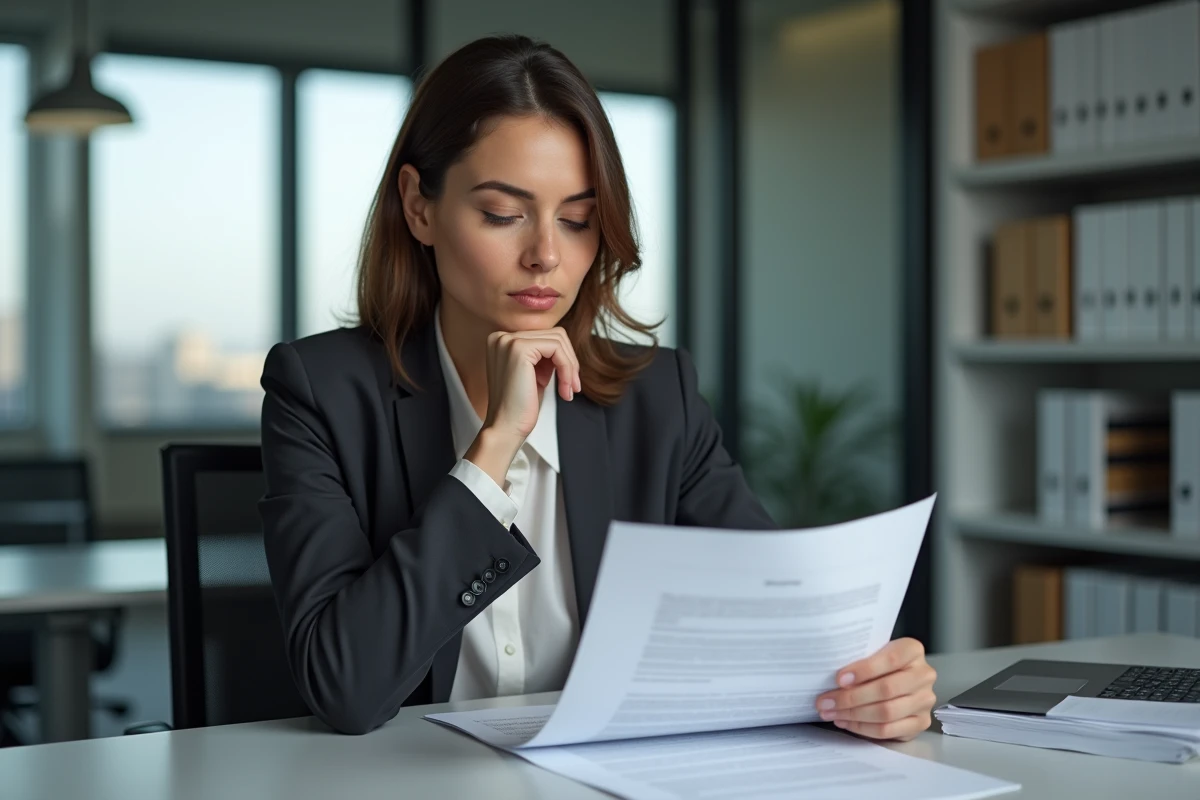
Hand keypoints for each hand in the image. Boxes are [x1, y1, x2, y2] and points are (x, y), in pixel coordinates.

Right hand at [465, 328, 581, 485]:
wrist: (506, 428)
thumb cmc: (520, 407)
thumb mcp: (534, 374)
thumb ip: (544, 356)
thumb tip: (566, 346)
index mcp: (502, 340)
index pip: (545, 336)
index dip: (563, 358)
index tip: (569, 382)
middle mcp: (502, 337)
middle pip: (554, 334)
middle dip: (570, 361)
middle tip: (574, 387)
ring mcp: (509, 341)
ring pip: (558, 340)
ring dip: (570, 367)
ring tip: (569, 389)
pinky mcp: (519, 349)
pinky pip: (557, 349)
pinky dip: (567, 368)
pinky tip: (565, 388)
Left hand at [814, 638, 936, 741]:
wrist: (902, 679)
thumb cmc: (881, 664)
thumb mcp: (873, 653)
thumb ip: (860, 660)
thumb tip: (830, 679)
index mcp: (912, 650)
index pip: (890, 659)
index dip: (864, 670)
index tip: (839, 679)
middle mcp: (924, 675)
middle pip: (886, 689)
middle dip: (851, 698)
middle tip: (826, 702)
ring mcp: (924, 700)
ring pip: (886, 712)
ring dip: (853, 715)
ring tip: (832, 713)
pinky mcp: (920, 722)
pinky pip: (889, 730)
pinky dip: (863, 728)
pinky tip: (846, 722)